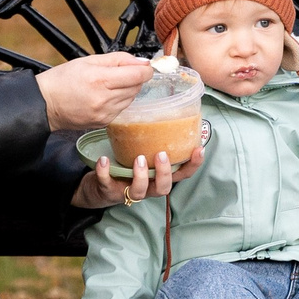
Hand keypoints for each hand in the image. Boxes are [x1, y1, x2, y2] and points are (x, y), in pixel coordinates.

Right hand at [34, 52, 152, 130]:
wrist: (45, 104)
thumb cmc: (62, 80)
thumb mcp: (88, 61)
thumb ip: (118, 59)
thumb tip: (140, 62)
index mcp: (100, 80)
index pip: (138, 76)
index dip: (145, 70)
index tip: (144, 66)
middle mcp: (104, 99)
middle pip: (137, 87)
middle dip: (134, 78)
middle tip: (121, 72)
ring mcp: (104, 113)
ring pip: (131, 99)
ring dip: (127, 89)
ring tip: (110, 84)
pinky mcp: (104, 123)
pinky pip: (121, 109)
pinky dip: (119, 100)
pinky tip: (105, 96)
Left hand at [72, 143, 204, 209]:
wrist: (100, 186)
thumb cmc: (127, 166)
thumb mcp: (143, 153)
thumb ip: (153, 141)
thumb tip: (162, 107)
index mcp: (159, 178)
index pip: (182, 174)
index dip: (193, 165)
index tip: (199, 149)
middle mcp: (148, 187)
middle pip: (164, 188)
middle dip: (164, 173)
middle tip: (160, 154)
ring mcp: (129, 191)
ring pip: (140, 191)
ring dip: (140, 175)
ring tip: (138, 158)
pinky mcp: (109, 191)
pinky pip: (107, 184)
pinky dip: (105, 172)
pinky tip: (104, 160)